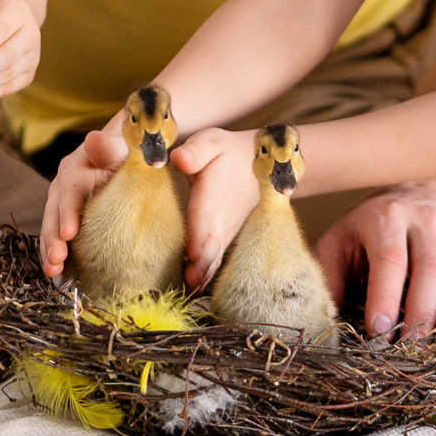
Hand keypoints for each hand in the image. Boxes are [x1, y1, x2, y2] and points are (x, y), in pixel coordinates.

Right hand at [38, 113, 127, 279]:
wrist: (128, 157)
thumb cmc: (128, 152)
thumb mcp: (122, 146)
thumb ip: (108, 147)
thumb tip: (94, 138)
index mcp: (75, 168)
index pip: (69, 190)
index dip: (67, 212)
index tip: (69, 233)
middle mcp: (64, 187)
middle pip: (54, 213)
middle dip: (52, 238)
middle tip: (56, 259)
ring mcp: (64, 207)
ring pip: (52, 229)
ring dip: (50, 250)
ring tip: (53, 271)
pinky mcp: (70, 222)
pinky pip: (59, 240)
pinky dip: (57, 256)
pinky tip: (59, 274)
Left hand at [167, 126, 259, 289]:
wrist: (258, 166)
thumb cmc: (225, 153)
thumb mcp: (211, 142)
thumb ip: (195, 151)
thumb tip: (177, 158)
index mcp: (212, 194)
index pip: (204, 218)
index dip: (199, 236)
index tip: (192, 255)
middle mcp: (220, 218)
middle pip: (210, 245)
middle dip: (200, 265)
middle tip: (188, 284)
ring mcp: (224, 231)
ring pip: (214, 257)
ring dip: (204, 275)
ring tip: (190, 293)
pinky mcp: (223, 240)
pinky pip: (216, 260)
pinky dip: (207, 276)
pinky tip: (194, 291)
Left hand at [316, 179, 435, 338]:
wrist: (412, 193)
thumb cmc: (367, 230)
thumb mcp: (339, 242)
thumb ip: (329, 277)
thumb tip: (323, 323)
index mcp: (385, 218)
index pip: (390, 258)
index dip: (386, 296)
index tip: (379, 331)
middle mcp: (425, 219)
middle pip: (431, 268)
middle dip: (422, 312)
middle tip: (411, 347)